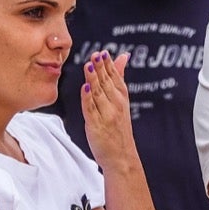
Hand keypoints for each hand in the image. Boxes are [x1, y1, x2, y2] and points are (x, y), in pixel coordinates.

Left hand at [80, 51, 137, 173]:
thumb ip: (119, 76)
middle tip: (96, 55)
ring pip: (98, 93)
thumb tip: (123, 56)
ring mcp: (106, 115)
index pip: (114, 77)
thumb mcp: (121, 100)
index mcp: (121, 97)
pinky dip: (88, 98)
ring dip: (94, 79)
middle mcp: (116, 105)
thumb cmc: (119, 127)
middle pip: (106, 83)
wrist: (121, 156)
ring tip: (89, 66)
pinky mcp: (96, 125)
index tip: (102, 53)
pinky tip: (85, 88)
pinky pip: (91, 109)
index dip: (108, 65)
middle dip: (101, 69)